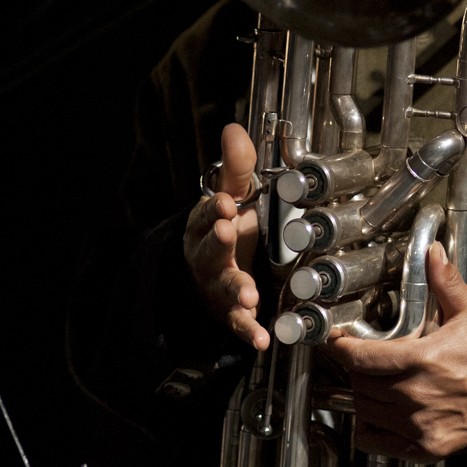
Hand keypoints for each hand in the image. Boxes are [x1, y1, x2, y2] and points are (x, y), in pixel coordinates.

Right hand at [182, 123, 268, 350]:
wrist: (213, 272)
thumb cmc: (227, 227)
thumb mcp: (232, 196)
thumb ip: (236, 167)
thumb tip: (233, 128)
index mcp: (205, 224)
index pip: (206, 213)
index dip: (214, 208)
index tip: (225, 202)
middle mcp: (207, 255)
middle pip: (208, 250)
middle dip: (217, 242)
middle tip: (227, 232)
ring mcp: (217, 285)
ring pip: (223, 286)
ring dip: (235, 290)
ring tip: (248, 296)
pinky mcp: (230, 312)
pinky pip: (237, 323)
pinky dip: (248, 331)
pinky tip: (260, 338)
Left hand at [330, 243, 466, 461]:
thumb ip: (447, 283)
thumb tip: (432, 254)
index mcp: (425, 360)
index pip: (362, 358)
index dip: (341, 348)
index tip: (337, 341)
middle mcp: (417, 396)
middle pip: (359, 382)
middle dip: (357, 368)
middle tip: (364, 358)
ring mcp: (418, 425)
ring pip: (363, 408)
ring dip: (363, 393)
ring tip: (376, 381)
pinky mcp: (422, 447)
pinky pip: (373, 439)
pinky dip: (368, 426)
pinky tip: (380, 411)